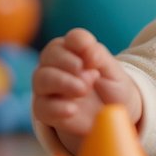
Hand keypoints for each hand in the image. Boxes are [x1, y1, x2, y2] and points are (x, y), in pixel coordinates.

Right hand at [31, 28, 142, 153]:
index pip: (73, 39)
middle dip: (68, 62)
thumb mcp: (112, 71)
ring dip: (63, 82)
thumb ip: (99, 57)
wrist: (111, 116)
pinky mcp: (45, 109)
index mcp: (74, 50)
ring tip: (83, 90)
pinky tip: (72, 110)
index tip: (94, 58)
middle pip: (50, 54)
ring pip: (42, 78)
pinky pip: (42, 106)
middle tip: (90, 76)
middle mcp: (56, 65)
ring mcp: (47, 87)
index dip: (81, 43)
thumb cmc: (111, 88)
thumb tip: (89, 54)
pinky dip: (57, 108)